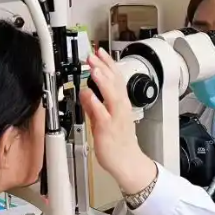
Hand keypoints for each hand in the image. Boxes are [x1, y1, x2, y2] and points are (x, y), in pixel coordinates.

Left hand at [80, 49, 156, 193]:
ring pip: (111, 94)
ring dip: (102, 79)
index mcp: (121, 103)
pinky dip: (95, 102)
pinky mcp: (107, 128)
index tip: (100, 52)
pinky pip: (101, 113)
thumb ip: (96, 104)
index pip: (116, 78)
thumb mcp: (106, 117)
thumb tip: (86, 91)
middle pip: (114, 82)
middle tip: (93, 54)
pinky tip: (88, 93)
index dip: (108, 63)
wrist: (127, 162)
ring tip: (94, 67)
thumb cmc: (119, 141)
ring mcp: (115, 117)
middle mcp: (120, 108)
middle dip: (104, 66)